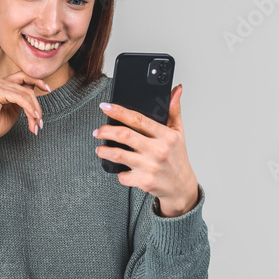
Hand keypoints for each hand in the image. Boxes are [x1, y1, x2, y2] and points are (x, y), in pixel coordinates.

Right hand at [0, 70, 50, 139]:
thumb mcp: (15, 109)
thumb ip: (23, 98)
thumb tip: (36, 89)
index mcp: (2, 83)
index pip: (23, 76)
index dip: (37, 80)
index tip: (48, 89)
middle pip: (27, 87)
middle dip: (37, 104)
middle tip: (40, 121)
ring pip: (26, 94)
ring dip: (34, 111)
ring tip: (36, 125)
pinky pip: (20, 98)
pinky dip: (29, 108)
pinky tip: (33, 117)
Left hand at [94, 84, 198, 216]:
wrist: (181, 187)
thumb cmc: (178, 158)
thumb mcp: (179, 133)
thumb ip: (174, 111)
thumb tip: (176, 90)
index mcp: (166, 136)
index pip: (138, 119)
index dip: (118, 111)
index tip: (105, 107)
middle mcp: (158, 150)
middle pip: (124, 135)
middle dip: (105, 131)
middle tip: (98, 131)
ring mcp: (150, 166)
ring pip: (118, 155)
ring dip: (104, 151)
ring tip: (100, 149)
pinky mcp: (144, 181)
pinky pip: (122, 175)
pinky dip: (118, 172)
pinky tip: (120, 168)